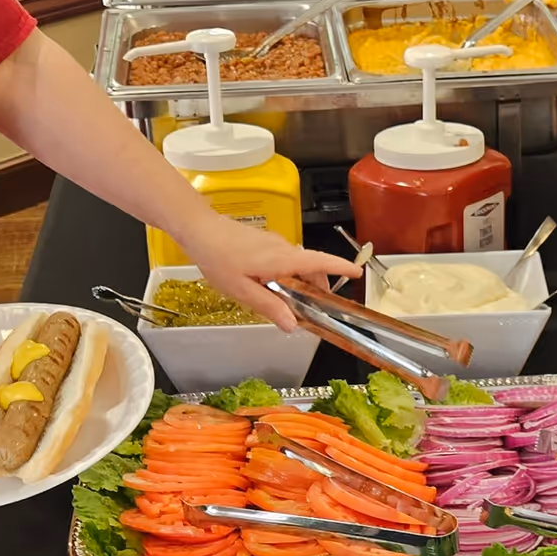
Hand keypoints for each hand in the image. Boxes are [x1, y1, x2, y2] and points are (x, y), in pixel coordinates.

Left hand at [186, 216, 360, 333]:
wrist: (199, 230)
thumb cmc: (218, 259)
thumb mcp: (243, 290)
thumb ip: (270, 307)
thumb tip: (293, 325)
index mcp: (282, 260)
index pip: (320, 262)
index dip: (340, 268)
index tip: (357, 273)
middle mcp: (283, 249)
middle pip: (312, 267)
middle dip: (318, 287)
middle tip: (314, 310)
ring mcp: (274, 243)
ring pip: (297, 265)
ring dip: (300, 282)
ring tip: (290, 304)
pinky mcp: (264, 242)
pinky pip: (284, 260)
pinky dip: (288, 275)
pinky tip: (271, 288)